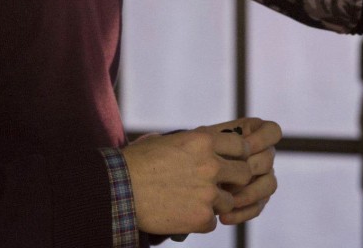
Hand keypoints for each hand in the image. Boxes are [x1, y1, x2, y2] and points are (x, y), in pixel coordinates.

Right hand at [122, 129, 252, 234]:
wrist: (118, 189)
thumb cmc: (137, 162)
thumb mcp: (167, 141)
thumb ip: (192, 142)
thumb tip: (206, 140)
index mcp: (203, 141)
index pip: (241, 147)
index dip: (237, 157)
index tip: (230, 164)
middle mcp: (210, 165)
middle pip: (244, 174)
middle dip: (234, 181)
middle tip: (218, 186)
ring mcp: (208, 193)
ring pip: (229, 202)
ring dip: (215, 204)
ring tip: (191, 202)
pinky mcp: (201, 217)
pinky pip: (212, 222)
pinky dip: (199, 221)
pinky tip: (181, 215)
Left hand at [197, 117, 281, 225]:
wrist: (183, 174)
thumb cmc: (192, 152)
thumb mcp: (203, 141)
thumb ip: (223, 140)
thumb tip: (244, 147)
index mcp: (253, 133)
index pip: (272, 131)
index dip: (261, 140)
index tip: (243, 149)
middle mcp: (262, 153)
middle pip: (268, 159)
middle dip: (248, 169)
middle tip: (228, 178)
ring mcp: (262, 176)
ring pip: (269, 185)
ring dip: (249, 194)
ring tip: (227, 202)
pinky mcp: (257, 198)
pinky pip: (258, 207)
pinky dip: (242, 213)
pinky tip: (224, 217)